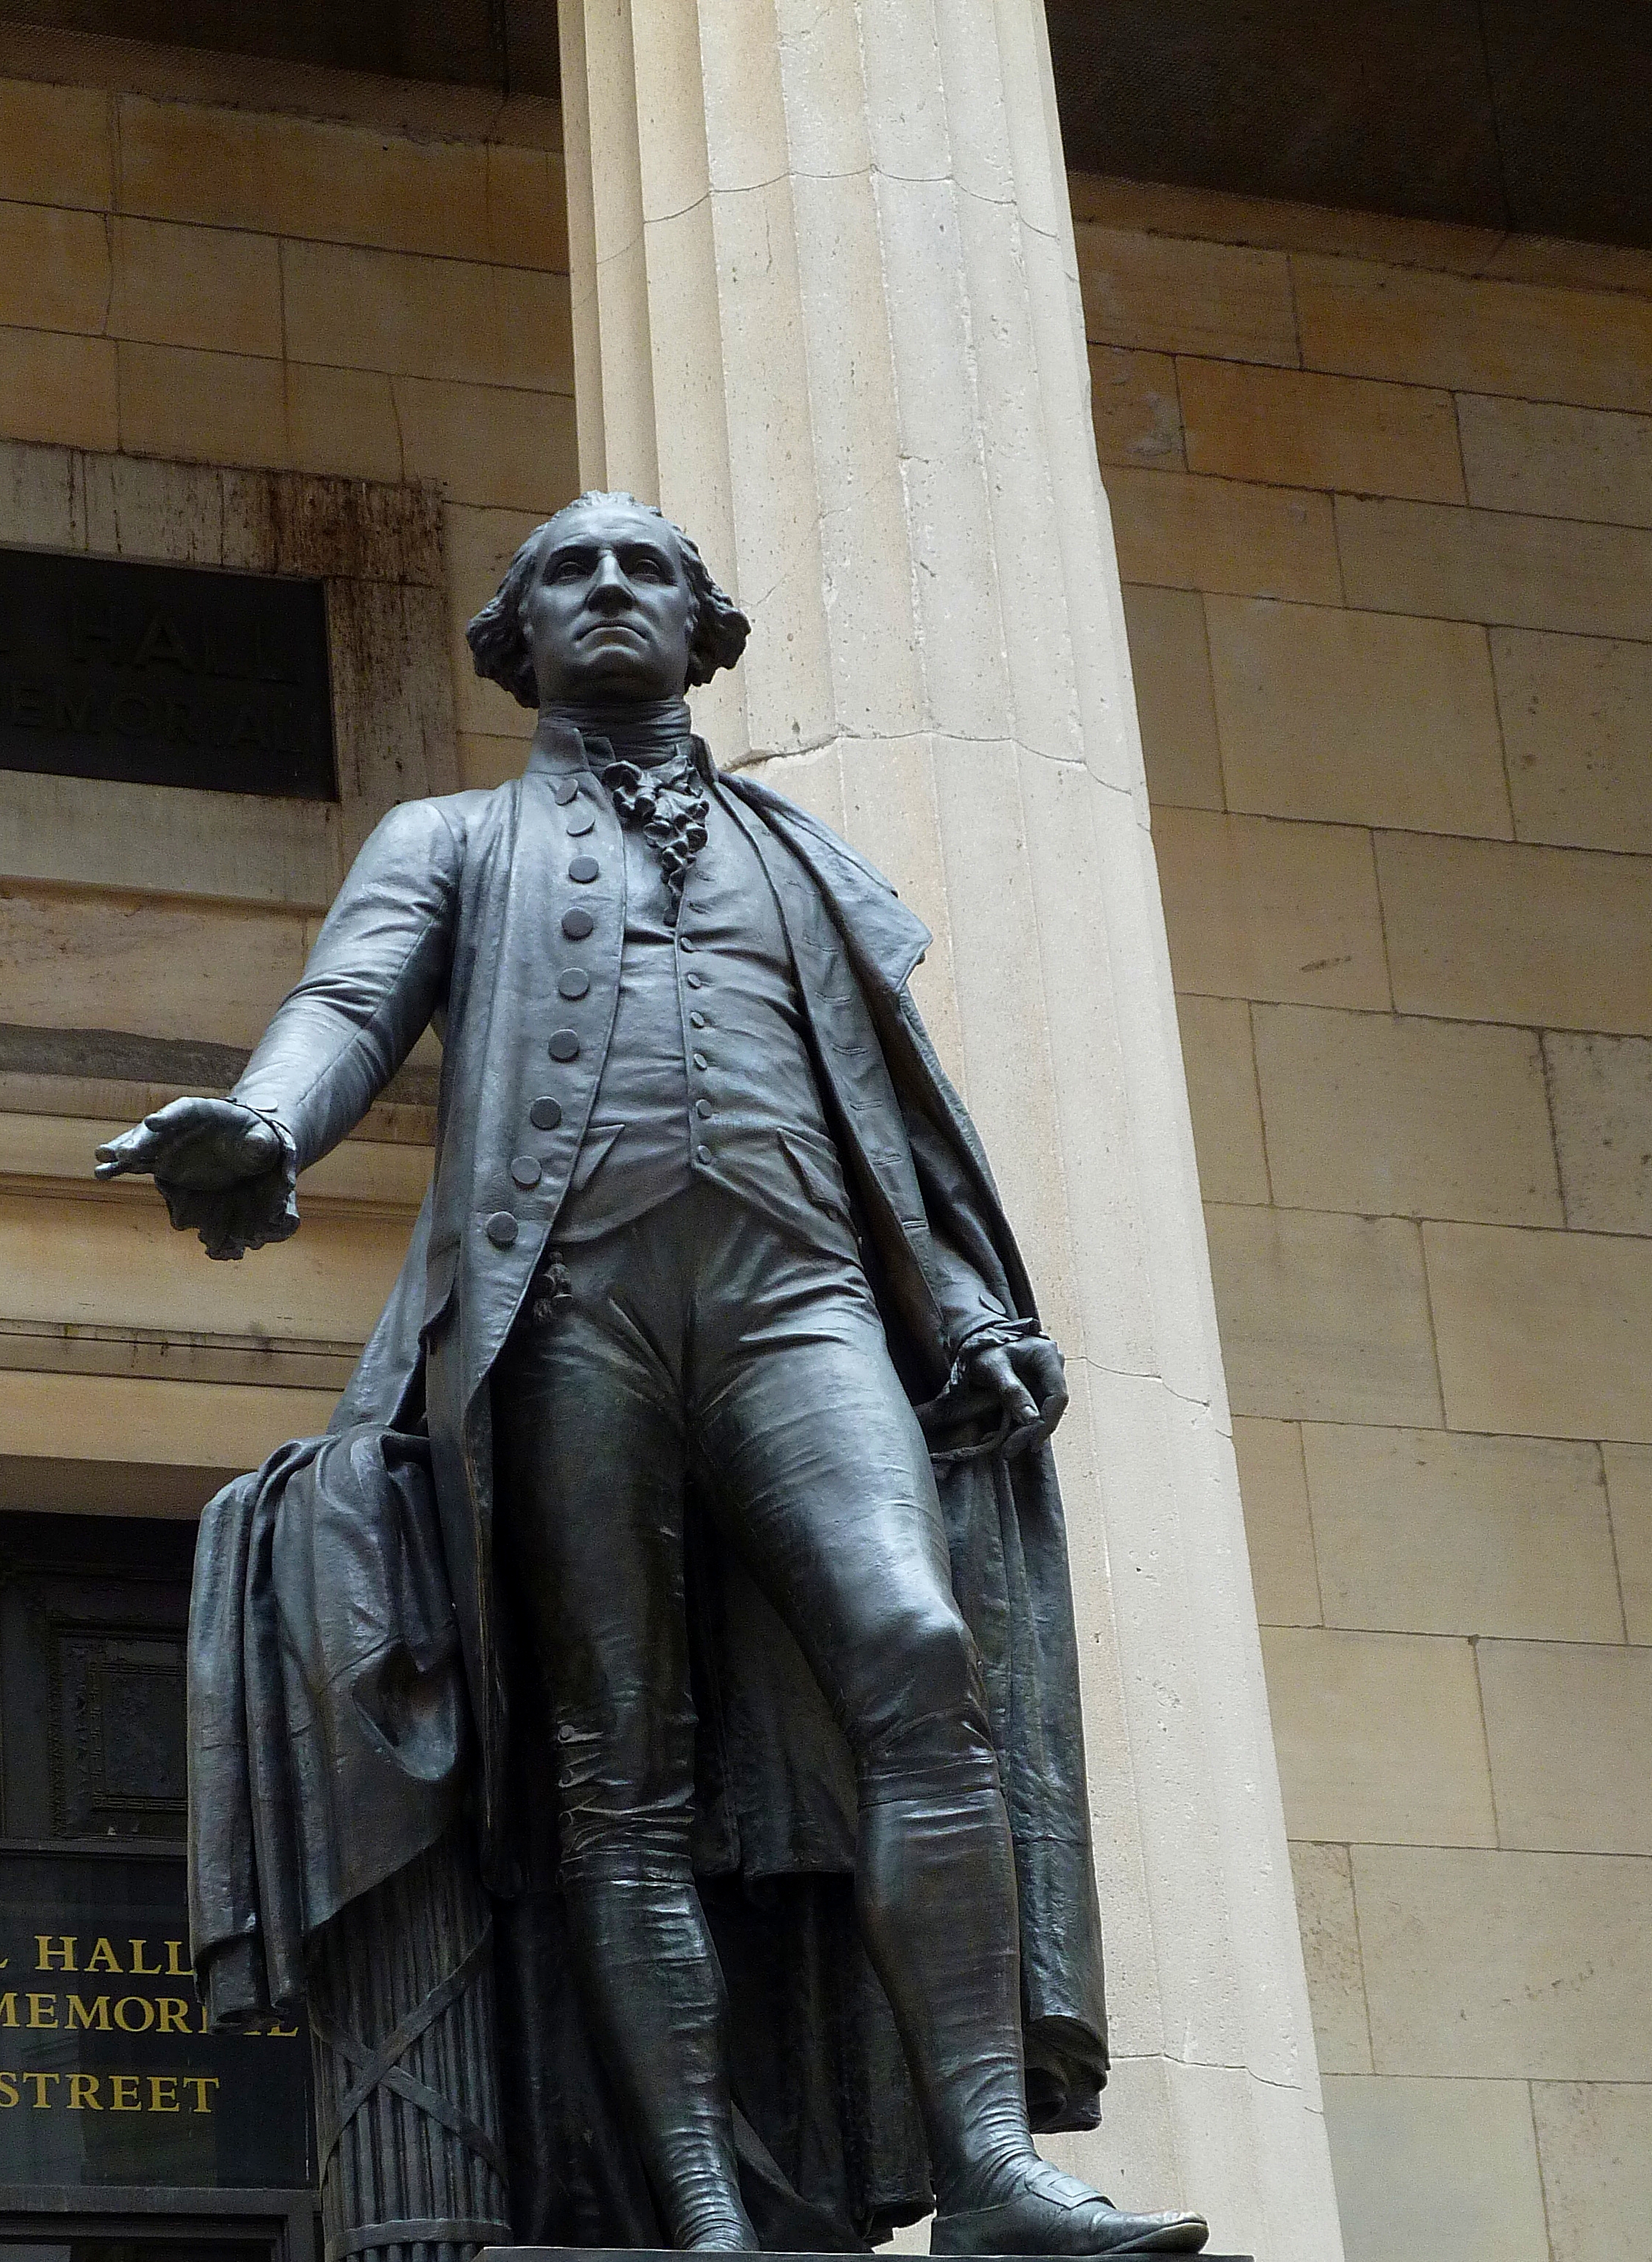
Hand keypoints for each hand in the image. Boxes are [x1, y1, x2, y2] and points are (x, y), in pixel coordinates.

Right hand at [95, 1097, 293, 1260]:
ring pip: (140, 1146)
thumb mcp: (265, 1141)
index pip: (183, 1111)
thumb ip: (260, 1142)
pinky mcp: (162, 1163)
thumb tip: (257, 1145)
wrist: (245, 1151)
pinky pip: (138, 1164)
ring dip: (121, 1152)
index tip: (153, 1122)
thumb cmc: (257, 1139)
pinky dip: (121, 1167)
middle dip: (139, 1140)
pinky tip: (102, 1172)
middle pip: (156, 1131)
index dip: (168, 1116)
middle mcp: (179, 1126)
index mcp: (204, 1112)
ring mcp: (168, 1144)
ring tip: (100, 1160)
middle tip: (122, 1152)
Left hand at [962, 1332, 1067, 1456]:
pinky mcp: (1037, 1386)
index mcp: (1046, 1356)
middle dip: (1032, 1431)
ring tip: (1006, 1447)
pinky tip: (1007, 1436)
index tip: (1031, 1443)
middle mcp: (1053, 1366)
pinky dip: (1022, 1424)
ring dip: (1026, 1431)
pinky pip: (1035, 1409)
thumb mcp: (993, 1368)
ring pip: (1043, 1411)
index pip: (1058, 1395)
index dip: (1047, 1422)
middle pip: (1051, 1406)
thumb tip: (1032, 1419)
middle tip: (1009, 1450)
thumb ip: (1013, 1392)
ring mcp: (1046, 1376)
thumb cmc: (982, 1349)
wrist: (974, 1340)